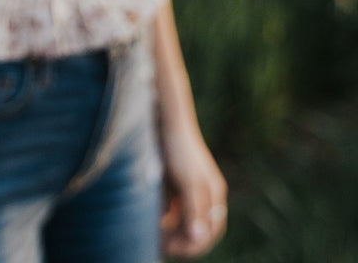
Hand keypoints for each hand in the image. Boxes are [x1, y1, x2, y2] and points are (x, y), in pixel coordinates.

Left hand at [160, 121, 227, 258]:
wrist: (165, 119)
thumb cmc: (179, 149)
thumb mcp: (189, 181)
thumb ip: (195, 210)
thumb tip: (198, 238)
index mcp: (214, 195)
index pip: (209, 233)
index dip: (191, 246)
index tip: (169, 248)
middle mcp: (205, 193)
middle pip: (197, 229)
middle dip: (180, 240)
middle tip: (159, 244)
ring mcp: (190, 187)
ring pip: (183, 220)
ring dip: (171, 229)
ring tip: (153, 231)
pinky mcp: (176, 182)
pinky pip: (173, 208)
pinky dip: (164, 215)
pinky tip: (153, 213)